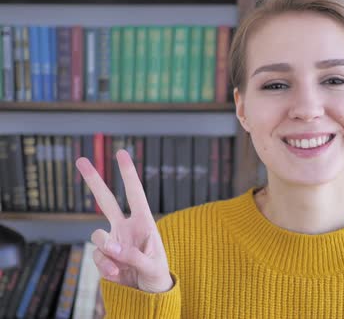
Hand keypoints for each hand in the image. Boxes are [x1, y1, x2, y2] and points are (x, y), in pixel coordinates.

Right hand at [76, 149, 172, 292]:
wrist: (148, 294)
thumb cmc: (157, 274)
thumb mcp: (152, 265)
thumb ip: (131, 254)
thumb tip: (108, 246)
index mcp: (144, 222)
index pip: (135, 193)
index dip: (128, 174)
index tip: (121, 153)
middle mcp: (126, 227)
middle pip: (105, 200)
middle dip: (93, 181)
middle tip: (81, 160)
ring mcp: (113, 241)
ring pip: (97, 235)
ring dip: (106, 251)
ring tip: (120, 266)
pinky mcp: (104, 256)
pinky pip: (97, 256)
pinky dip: (105, 266)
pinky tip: (117, 274)